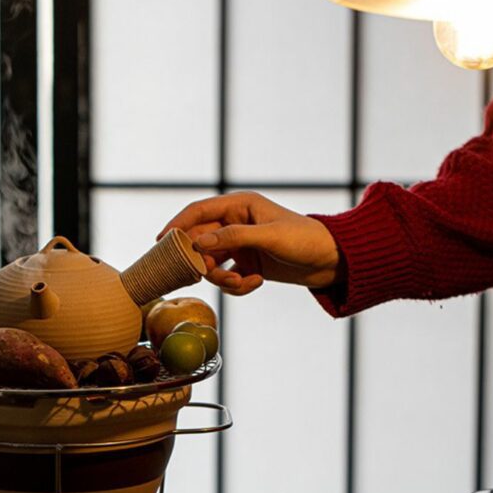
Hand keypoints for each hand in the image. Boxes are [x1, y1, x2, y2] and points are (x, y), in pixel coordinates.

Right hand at [158, 191, 340, 295]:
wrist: (331, 261)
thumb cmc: (305, 240)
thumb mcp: (269, 237)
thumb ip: (233, 238)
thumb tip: (198, 242)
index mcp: (240, 205)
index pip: (198, 212)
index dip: (177, 225)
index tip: (161, 242)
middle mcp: (237, 223)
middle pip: (201, 242)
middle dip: (205, 262)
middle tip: (212, 275)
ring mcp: (241, 245)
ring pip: (213, 263)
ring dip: (223, 278)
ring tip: (243, 283)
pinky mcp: (248, 264)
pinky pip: (228, 278)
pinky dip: (237, 286)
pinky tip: (256, 283)